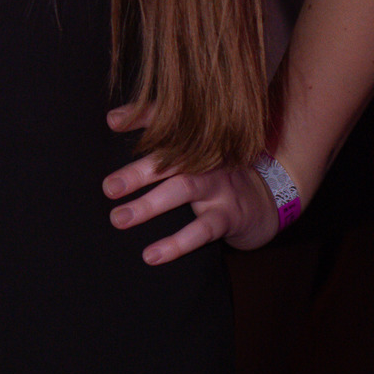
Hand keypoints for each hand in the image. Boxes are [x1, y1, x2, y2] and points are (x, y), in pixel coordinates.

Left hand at [102, 105, 279, 262]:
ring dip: (149, 205)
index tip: (112, 121)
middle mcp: (207, 157)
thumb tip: (111, 119)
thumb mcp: (195, 152)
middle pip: (171, 158)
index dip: (140, 118)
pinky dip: (176, 243)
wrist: (265, 200)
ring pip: (183, 189)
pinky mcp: (228, 216)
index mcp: (195, 139)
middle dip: (137, 172)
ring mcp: (219, 185)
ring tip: (119, 218)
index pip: (168, 121)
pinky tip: (151, 255)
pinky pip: (202, 230)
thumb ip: (159, 137)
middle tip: (108, 187)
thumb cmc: (214, 173)